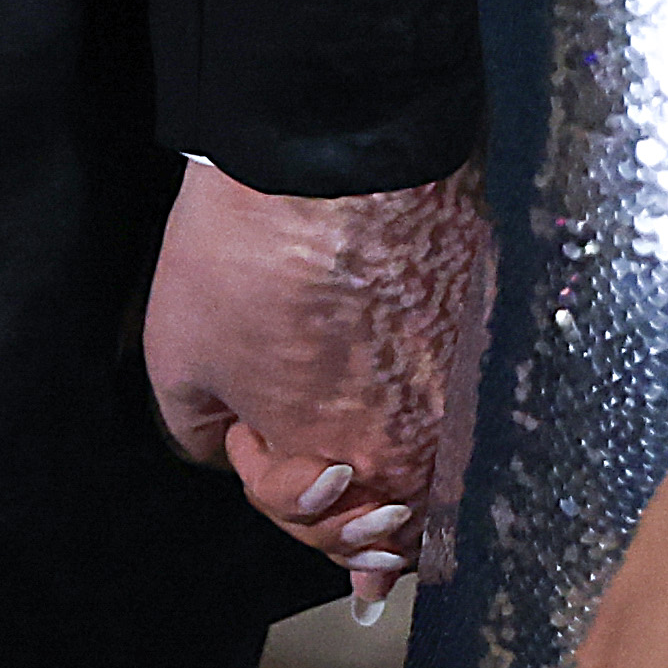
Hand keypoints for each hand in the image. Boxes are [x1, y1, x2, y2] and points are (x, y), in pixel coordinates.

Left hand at [141, 156, 487, 617]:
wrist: (327, 148)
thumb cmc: (253, 251)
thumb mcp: (178, 355)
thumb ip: (199, 428)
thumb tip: (230, 441)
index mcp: (359, 465)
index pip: (316, 519)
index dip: (267, 477)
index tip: (247, 427)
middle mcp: (435, 440)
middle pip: (394, 511)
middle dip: (342, 496)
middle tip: (310, 457)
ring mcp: (471, 380)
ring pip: (439, 459)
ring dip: (394, 455)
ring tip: (357, 432)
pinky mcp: (490, 320)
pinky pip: (466, 392)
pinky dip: (431, 390)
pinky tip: (395, 366)